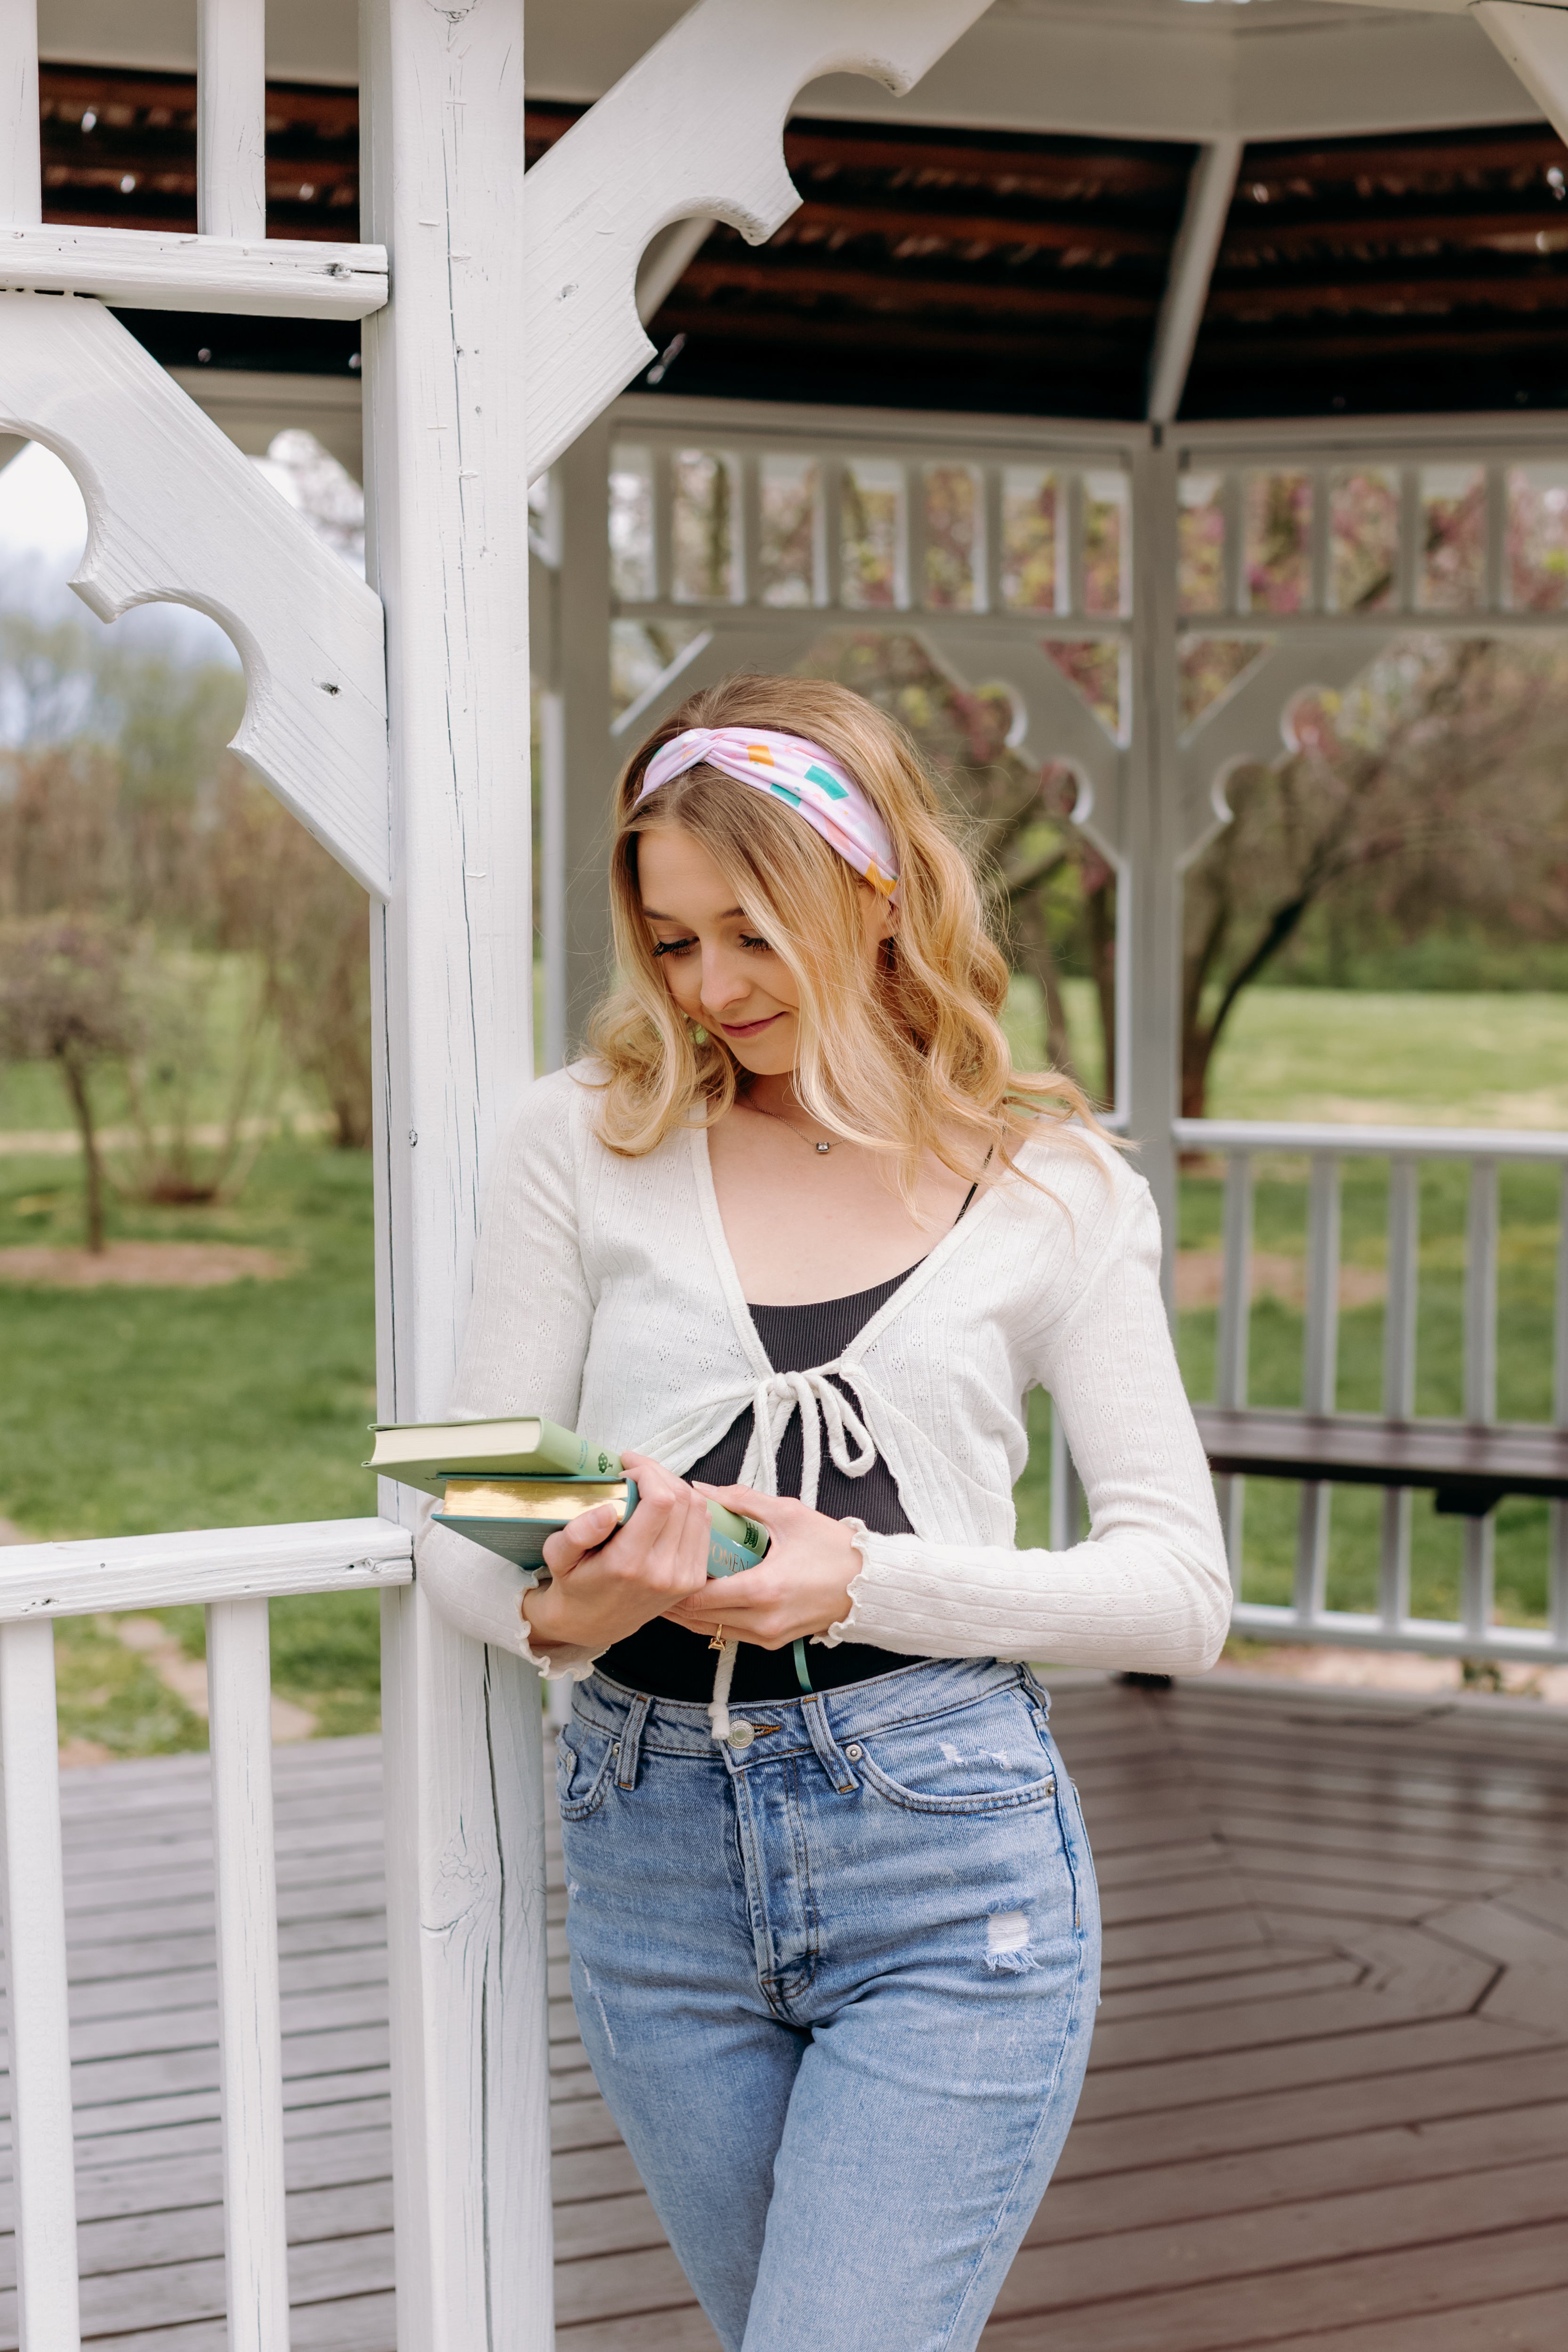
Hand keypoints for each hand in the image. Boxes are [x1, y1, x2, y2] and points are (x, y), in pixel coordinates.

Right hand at [522, 1451, 710, 1655]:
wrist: (595, 1622)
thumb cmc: (575, 1583)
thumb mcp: (558, 1556)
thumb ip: (577, 1532)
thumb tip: (607, 1509)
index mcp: (629, 1564)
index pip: (661, 1501)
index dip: (649, 1473)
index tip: (627, 1470)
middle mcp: (663, 1573)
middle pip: (683, 1500)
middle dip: (661, 1475)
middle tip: (637, 1473)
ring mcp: (683, 1578)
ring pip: (698, 1509)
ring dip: (676, 1488)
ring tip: (650, 1486)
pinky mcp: (695, 1579)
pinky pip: (704, 1526)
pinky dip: (689, 1508)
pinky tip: (666, 1505)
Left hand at [661, 1483, 859, 1651]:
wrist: (871, 1585)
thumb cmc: (834, 1548)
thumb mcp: (789, 1514)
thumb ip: (742, 1500)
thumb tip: (701, 1489)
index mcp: (763, 1589)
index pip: (700, 1594)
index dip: (671, 1580)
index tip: (657, 1559)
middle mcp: (763, 1621)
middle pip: (698, 1618)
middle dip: (672, 1597)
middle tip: (651, 1574)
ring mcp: (768, 1637)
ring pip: (711, 1631)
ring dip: (689, 1612)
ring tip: (668, 1586)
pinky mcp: (773, 1642)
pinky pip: (730, 1634)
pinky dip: (712, 1618)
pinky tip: (701, 1598)